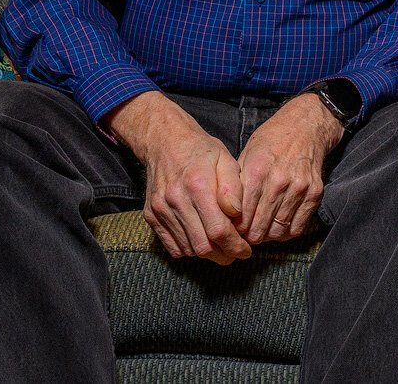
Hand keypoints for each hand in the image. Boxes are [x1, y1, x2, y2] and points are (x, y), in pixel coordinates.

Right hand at [106, 91, 249, 264]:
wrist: (165, 142)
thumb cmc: (202, 151)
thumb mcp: (226, 160)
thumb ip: (233, 188)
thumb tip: (236, 215)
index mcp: (198, 186)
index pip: (218, 230)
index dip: (235, 246)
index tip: (246, 250)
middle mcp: (175, 200)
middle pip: (202, 246)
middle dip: (223, 255)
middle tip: (236, 252)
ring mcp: (160, 210)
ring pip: (187, 249)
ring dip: (207, 254)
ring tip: (222, 247)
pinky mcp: (151, 216)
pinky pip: (172, 246)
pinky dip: (189, 250)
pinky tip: (202, 241)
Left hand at [235, 92, 343, 243]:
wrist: (305, 127)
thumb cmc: (271, 141)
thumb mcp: (246, 155)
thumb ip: (236, 185)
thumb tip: (227, 216)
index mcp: (257, 172)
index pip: (241, 217)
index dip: (234, 230)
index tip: (232, 231)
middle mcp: (279, 181)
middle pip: (259, 228)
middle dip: (249, 236)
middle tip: (245, 236)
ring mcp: (299, 188)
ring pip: (278, 231)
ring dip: (267, 236)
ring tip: (261, 232)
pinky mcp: (315, 193)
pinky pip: (298, 227)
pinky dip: (286, 233)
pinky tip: (278, 226)